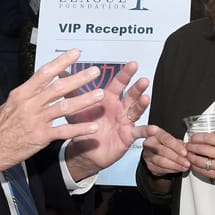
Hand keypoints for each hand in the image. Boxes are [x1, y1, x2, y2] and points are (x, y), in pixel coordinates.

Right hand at [0, 49, 133, 173]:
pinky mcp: (40, 136)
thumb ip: (28, 94)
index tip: (75, 53)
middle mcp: (30, 104)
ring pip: (64, 107)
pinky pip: (64, 131)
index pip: (44, 73)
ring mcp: (36, 120)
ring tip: (100, 94)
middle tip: (95, 71)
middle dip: (79, 78)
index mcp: (22, 93)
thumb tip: (41, 83)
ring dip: (84, 100)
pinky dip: (79, 128)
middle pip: (58, 87)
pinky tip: (93, 126)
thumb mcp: (10, 104)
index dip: (61, 62)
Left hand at [63, 60, 151, 180]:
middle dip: (138, 87)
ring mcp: (125, 121)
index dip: (126, 74)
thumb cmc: (82, 126)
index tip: (133, 64)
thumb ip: (72, 91)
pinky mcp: (128, 135)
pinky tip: (153, 128)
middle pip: (131, 95)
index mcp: (109, 98)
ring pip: (136, 110)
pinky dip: (147, 131)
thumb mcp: (76, 108)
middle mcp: (120, 108)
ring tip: (146, 98)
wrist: (84, 150)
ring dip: (142, 104)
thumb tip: (61, 73)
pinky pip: (139, 132)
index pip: (119, 83)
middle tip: (143, 80)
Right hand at [141, 126, 190, 177]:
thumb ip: (179, 143)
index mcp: (155, 132)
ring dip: (174, 165)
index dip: (175, 145)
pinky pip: (159, 169)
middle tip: (187, 162)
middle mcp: (149, 142)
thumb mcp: (174, 139)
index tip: (185, 152)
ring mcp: (147, 154)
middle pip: (162, 150)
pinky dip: (171, 170)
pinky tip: (178, 169)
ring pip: (161, 161)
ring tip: (184, 167)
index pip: (165, 138)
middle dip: (177, 158)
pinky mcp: (148, 164)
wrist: (157, 151)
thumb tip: (186, 150)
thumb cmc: (167, 144)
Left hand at [185, 133, 214, 188]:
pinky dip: (196, 168)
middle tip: (187, 145)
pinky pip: (204, 172)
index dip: (197, 137)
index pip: (208, 138)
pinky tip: (193, 164)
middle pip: (202, 149)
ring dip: (191, 157)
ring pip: (200, 161)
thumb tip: (214, 135)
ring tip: (188, 154)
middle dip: (191, 146)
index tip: (193, 137)